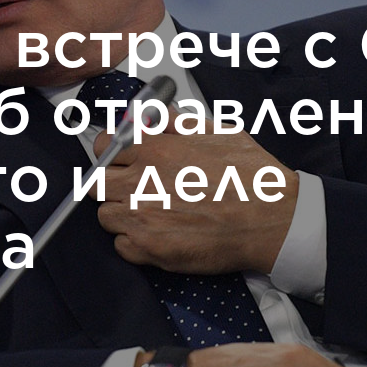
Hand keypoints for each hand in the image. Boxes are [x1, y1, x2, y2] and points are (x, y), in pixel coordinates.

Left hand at [94, 112, 299, 274]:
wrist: (272, 219)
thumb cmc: (252, 179)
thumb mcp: (218, 132)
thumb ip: (180, 123)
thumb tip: (158, 116)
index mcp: (155, 150)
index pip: (104, 146)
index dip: (110, 153)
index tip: (119, 160)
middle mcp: (142, 182)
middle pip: (94, 182)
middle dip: (109, 185)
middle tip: (131, 189)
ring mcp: (142, 218)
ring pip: (106, 216)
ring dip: (122, 215)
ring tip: (150, 215)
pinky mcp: (150, 249)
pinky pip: (121, 246)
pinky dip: (135, 244)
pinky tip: (159, 235)